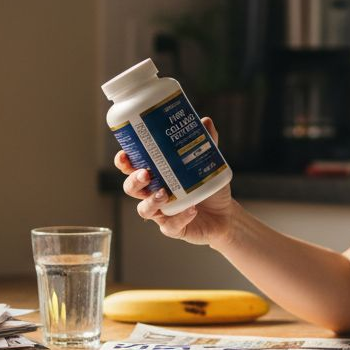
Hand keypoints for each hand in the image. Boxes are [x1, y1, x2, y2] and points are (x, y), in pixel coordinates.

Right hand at [114, 117, 236, 246]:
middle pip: (131, 188)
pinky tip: (191, 210)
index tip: (124, 155)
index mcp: (155, 176)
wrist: (225, 214)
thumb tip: (205, 121)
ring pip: (145, 210)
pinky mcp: (174, 228)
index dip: (124, 162)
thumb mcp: (208, 162)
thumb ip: (205, 143)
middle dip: (134, 181)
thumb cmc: (208, 187)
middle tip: (146, 173)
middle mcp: (153, 194)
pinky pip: (170, 226)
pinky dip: (180, 218)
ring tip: (165, 193)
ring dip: (151, 201)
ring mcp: (162, 213)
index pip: (131, 168)